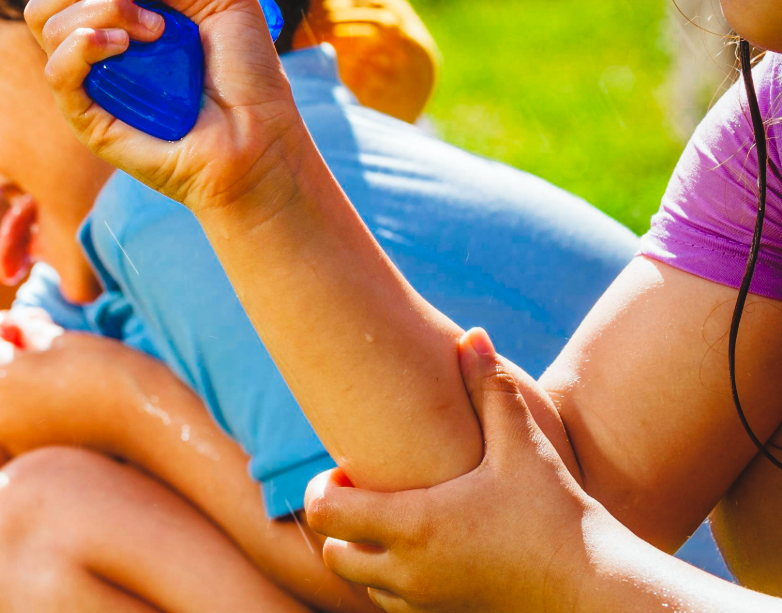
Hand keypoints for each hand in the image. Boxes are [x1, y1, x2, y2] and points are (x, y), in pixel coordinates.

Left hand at [0, 308, 97, 454]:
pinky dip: (14, 406)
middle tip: (27, 341)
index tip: (22, 321)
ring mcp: (12, 439)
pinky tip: (47, 396)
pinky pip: (6, 424)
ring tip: (39, 369)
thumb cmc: (109, 371)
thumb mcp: (61, 338)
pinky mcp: (28, 454)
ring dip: (1, 382)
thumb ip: (25, 330)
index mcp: (5, 378)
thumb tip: (9, 327)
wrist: (148, 424)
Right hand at [23, 0, 311, 218]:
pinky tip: (122, 47)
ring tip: (152, 31)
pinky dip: (81, 46)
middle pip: (46, 1)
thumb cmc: (247, 74)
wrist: (258, 137)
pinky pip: (56, 71)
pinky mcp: (87, 116)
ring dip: (97, 13)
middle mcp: (102, 47)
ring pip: (47, 28)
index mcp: (128, 16)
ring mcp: (92, 82)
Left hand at [301, 330, 623, 612]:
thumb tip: (472, 334)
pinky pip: (394, 606)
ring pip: (362, 582)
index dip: (324, 486)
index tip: (352, 467)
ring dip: (365, 553)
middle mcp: (409, 573)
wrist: (598, 593)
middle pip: (332, 553)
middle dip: (339, 523)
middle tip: (368, 492)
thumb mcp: (525, 447)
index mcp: (414, 526)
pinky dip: (394, 581)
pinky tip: (428, 550)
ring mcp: (426, 604)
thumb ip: (491, 388)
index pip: (323, 512)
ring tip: (399, 518)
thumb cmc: (561, 516)